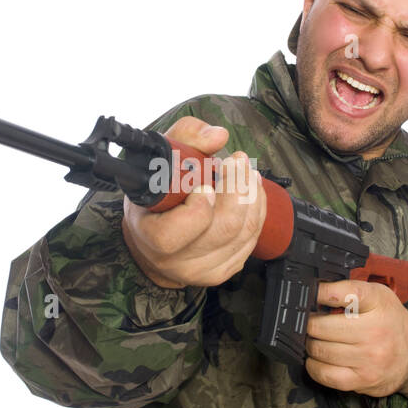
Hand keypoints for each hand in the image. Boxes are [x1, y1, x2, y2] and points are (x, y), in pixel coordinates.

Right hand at [121, 117, 266, 288]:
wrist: (153, 238)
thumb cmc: (154, 197)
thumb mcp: (157, 161)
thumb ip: (185, 139)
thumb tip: (217, 136)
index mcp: (150, 236)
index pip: (174, 233)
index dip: (198, 208)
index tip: (206, 183)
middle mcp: (175, 260)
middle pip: (223, 229)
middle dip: (238, 189)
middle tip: (237, 162)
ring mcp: (201, 270)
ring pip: (243, 234)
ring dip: (252, 196)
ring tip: (246, 171)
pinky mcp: (222, 270)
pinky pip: (251, 241)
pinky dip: (257, 211)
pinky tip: (251, 191)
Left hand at [304, 280, 407, 399]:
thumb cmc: (390, 322)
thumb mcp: (377, 295)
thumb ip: (349, 290)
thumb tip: (314, 291)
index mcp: (378, 303)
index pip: (344, 293)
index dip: (320, 293)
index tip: (311, 295)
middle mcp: (375, 331)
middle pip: (320, 326)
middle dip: (310, 323)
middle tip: (311, 322)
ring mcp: (369, 358)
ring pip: (319, 350)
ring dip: (311, 344)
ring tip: (317, 340)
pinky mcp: (362, 379)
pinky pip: (325, 374)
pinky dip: (314, 366)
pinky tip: (318, 359)